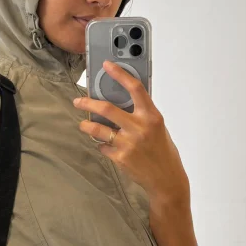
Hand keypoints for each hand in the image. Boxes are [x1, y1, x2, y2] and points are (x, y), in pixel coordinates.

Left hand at [72, 60, 188, 200]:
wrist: (166, 179)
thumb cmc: (163, 151)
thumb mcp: (158, 127)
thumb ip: (143, 114)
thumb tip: (124, 100)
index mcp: (152, 116)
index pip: (135, 88)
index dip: (120, 74)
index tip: (107, 66)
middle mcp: (139, 127)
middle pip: (106, 108)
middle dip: (88, 103)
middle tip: (78, 101)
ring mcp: (128, 143)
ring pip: (98, 129)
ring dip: (86, 126)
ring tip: (84, 125)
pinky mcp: (120, 158)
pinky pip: (103, 146)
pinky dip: (102, 145)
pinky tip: (107, 146)